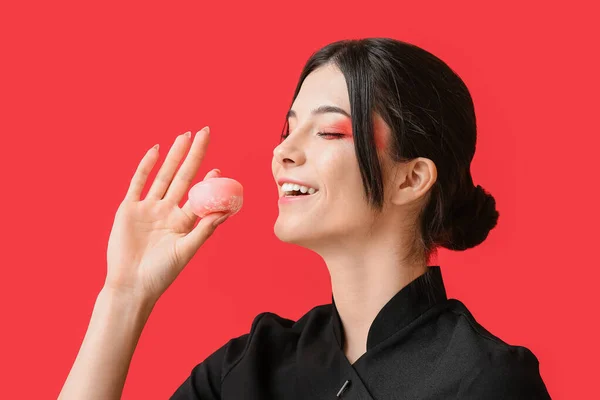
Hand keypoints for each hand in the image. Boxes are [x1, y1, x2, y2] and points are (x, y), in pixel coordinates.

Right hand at [105, 127, 229, 302]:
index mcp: (183, 221)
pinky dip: (146, 166)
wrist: (131, 285)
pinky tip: (157, 150)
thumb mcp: (186, 250)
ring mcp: (148, 208)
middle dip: (194, 155)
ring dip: (174, 155)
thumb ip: (205, 229)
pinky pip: (138, 182)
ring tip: (185, 136)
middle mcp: (167, 211)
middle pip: (183, 177)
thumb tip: (227, 211)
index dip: (209, 180)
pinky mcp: (129, 208)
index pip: (199, 195)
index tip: (219, 168)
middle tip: (205, 133)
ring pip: (164, 175)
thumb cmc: (161, 273)